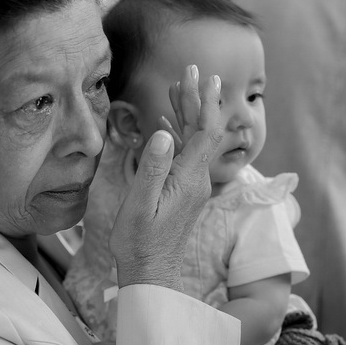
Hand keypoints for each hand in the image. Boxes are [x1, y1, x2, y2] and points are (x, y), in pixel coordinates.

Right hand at [109, 65, 222, 289]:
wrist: (149, 274)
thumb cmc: (139, 243)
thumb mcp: (140, 205)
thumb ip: (153, 168)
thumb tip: (163, 134)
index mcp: (189, 179)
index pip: (204, 132)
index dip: (205, 102)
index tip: (206, 76)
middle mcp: (196, 180)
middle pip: (201, 132)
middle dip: (196, 99)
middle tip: (191, 70)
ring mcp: (191, 187)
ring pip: (192, 142)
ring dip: (186, 114)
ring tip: (177, 88)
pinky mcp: (183, 193)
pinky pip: (184, 157)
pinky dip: (177, 136)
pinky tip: (166, 126)